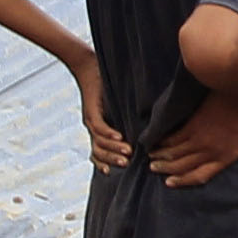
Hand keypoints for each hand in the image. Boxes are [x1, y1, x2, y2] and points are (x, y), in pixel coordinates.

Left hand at [73, 60, 130, 174]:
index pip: (98, 153)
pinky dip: (110, 133)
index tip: (121, 171)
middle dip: (114, 159)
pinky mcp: (91, 110)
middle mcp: (92, 128)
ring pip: (100, 142)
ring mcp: (90, 120)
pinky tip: (121, 137)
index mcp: (98, 129)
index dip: (106, 163)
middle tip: (129, 164)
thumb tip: (150, 123)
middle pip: (99, 152)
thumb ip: (129, 115)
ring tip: (128, 153)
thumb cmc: (106, 84)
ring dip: (114, 149)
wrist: (87, 66)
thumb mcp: (118, 104)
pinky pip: (99, 126)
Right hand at [139, 93, 237, 188]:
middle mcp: (212, 151)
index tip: (171, 182)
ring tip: (151, 158)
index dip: (185, 180)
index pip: (202, 174)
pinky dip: (163, 142)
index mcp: (228, 155)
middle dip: (168, 169)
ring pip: (176, 154)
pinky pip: (174, 138)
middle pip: (184, 166)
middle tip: (154, 169)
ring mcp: (201, 139)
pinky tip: (155, 142)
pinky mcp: (192, 124)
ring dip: (162, 157)